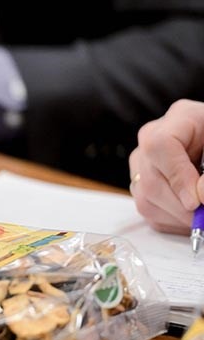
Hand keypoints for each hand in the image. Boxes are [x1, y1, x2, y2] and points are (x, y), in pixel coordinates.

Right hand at [129, 99, 203, 233]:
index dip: (177, 176)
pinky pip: (149, 210)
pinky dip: (173, 221)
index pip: (160, 146)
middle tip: (203, 218)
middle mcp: (152, 139)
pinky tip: (191, 217)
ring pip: (145, 199)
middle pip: (150, 179)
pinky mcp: (141, 183)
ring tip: (200, 218)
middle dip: (181, 206)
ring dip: (177, 216)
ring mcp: (143, 162)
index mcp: (179, 119)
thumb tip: (199, 197)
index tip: (196, 201)